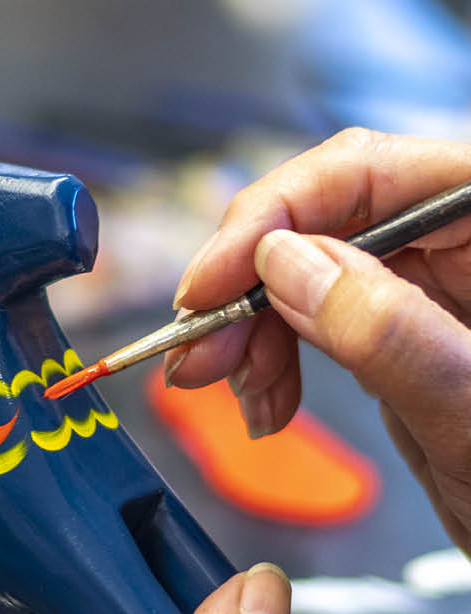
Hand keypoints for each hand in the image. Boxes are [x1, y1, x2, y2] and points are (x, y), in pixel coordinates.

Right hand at [167, 128, 470, 553]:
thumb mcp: (469, 413)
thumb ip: (385, 331)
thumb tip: (285, 262)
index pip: (369, 172)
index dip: (271, 217)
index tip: (204, 287)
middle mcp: (466, 236)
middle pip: (329, 215)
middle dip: (248, 284)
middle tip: (198, 357)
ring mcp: (438, 281)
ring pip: (311, 265)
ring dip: (250, 327)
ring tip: (230, 391)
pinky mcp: (408, 327)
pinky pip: (320, 313)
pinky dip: (273, 353)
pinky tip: (264, 400)